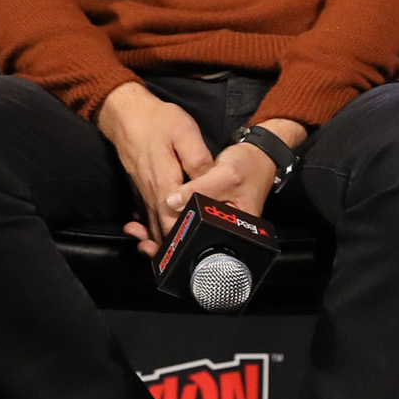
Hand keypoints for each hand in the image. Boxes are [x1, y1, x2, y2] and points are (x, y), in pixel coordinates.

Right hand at [98, 82, 213, 257]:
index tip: (198, 252)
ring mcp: (142, 191)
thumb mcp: (185, 133)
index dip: (186, 239)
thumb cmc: (158, 120)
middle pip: (162, 229)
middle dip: (174, 248)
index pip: (175, 220)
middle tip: (189, 264)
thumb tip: (208, 184)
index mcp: (164, 182)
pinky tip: (157, 238)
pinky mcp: (139, 187)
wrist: (124, 112)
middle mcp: (151, 192)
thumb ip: (198, 161)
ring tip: (173, 260)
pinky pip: (144, 215)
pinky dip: (150, 229)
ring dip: (161, 243)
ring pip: (151, 224)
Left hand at [114, 111, 302, 255]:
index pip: (204, 241)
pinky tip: (149, 220)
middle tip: (142, 241)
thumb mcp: (226, 175)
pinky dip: (166, 222)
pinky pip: (185, 222)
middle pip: (192, 243)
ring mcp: (215, 222)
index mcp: (235, 227)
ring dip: (161, 234)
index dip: (179, 243)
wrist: (258, 156)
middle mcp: (225, 229)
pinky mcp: (207, 213)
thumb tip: (171, 202)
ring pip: (186, 234)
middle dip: (165, 243)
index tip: (157, 241)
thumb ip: (199, 189)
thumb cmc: (249, 165)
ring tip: (139, 232)